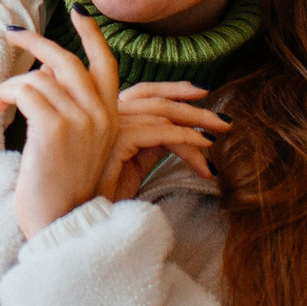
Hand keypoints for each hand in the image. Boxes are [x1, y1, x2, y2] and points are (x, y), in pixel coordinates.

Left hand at [0, 15, 121, 238]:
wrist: (59, 226)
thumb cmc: (60, 191)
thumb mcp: (78, 147)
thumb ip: (73, 112)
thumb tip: (43, 77)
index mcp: (111, 118)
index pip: (106, 63)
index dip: (92, 34)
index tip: (78, 11)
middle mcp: (101, 115)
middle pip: (66, 59)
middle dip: (35, 42)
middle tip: (11, 34)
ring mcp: (81, 120)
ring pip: (37, 78)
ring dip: (7, 87)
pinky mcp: (56, 128)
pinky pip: (23, 91)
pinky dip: (1, 96)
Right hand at [98, 82, 230, 202]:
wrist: (83, 217)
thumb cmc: (103, 192)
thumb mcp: (133, 162)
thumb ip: (150, 142)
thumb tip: (177, 131)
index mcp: (106, 112)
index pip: (143, 90)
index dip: (174, 88)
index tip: (202, 92)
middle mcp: (104, 112)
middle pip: (155, 99)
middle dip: (193, 106)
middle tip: (223, 119)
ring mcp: (108, 124)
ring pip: (160, 115)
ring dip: (196, 124)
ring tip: (220, 135)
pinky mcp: (116, 141)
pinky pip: (159, 133)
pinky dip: (186, 137)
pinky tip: (204, 146)